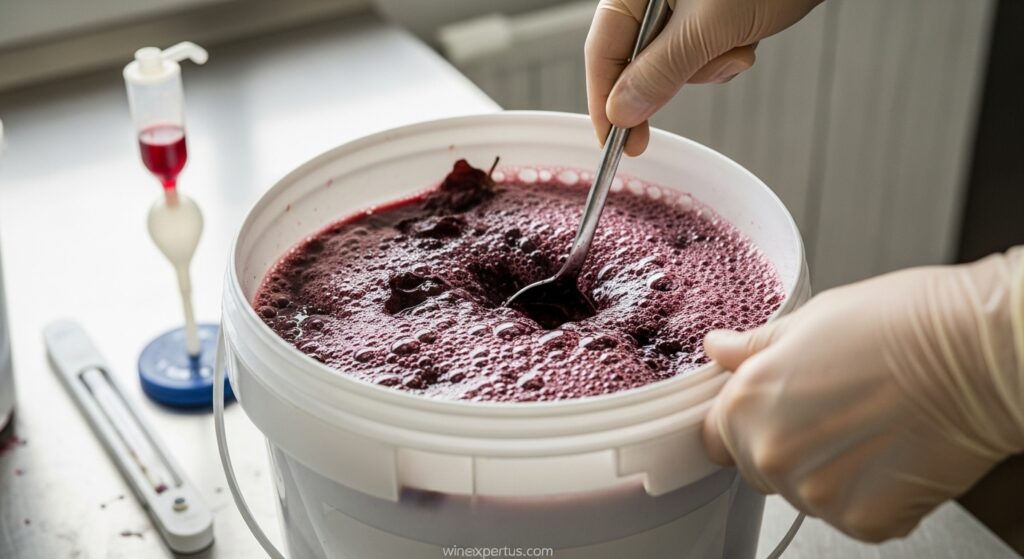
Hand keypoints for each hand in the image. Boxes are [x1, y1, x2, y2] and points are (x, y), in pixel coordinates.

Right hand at [585, 0, 821, 154]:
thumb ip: (661, 71)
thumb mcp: (709, 28)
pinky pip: (701, 53)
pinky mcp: (710, 12)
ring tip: (738, 44)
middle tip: (684, 103)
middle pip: (636, 60)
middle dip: (670, 82)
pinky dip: (724, 56)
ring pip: (674, 62)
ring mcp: (682, 4)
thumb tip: (621, 112)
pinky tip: (747, 38)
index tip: (613, 143)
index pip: (602, 50)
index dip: (604, 100)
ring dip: (707, 68)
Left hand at [701, 248, 1023, 541]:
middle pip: (758, 467)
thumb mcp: (810, 320)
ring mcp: (816, 494)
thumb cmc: (900, 326)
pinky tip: (894, 453)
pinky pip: (852, 515)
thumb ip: (756, 347)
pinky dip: (872, 494)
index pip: (715, 436)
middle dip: (785, 446)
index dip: (742, 422)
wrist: (976, 356)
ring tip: (870, 427)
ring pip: (805, 494)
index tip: (771, 412)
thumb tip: (719, 348)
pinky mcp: (865, 521)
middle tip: (833, 412)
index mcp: (746, 404)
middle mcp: (771, 454)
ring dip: (828, 472)